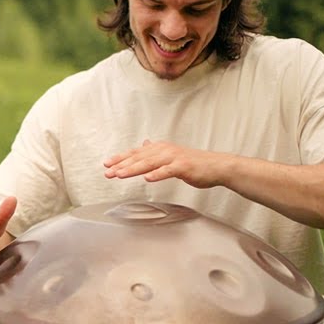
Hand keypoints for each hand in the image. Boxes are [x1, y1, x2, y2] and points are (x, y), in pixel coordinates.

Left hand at [103, 139, 228, 188]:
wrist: (216, 167)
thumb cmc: (194, 163)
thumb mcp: (171, 155)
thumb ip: (155, 152)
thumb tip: (144, 144)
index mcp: (160, 148)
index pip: (136, 153)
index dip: (121, 158)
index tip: (107, 164)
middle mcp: (164, 150)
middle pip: (139, 158)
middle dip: (122, 165)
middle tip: (107, 171)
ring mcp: (174, 158)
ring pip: (149, 163)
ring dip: (133, 169)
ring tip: (120, 174)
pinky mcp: (183, 167)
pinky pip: (168, 171)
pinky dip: (157, 174)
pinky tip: (147, 178)